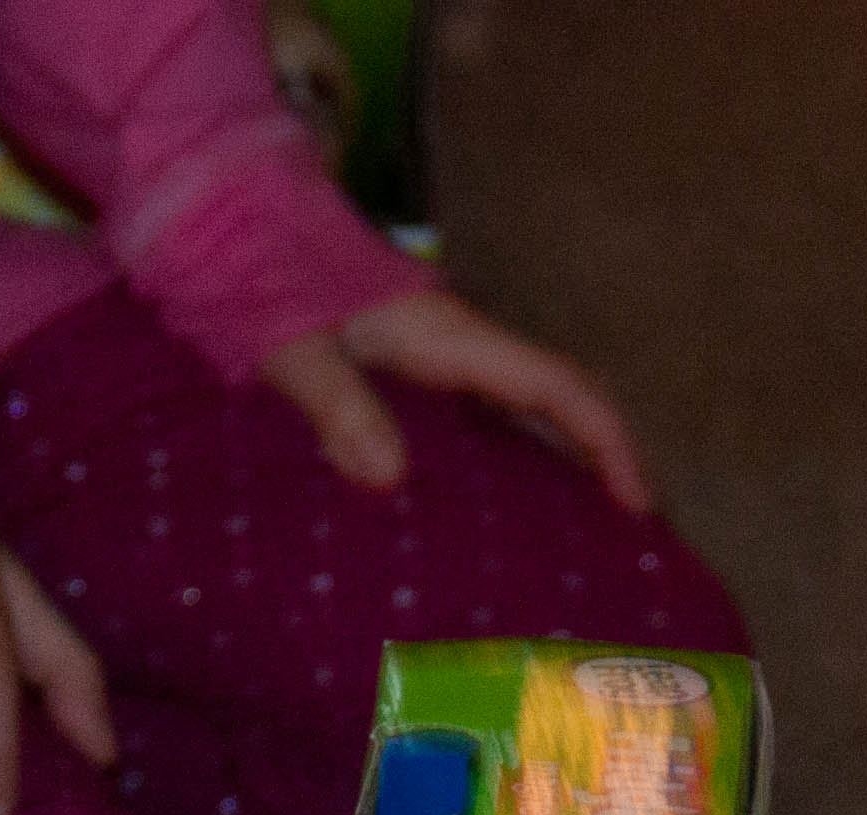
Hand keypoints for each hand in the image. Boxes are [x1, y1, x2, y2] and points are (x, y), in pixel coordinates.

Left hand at [258, 289, 653, 514]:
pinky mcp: (410, 370)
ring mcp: (437, 356)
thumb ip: (335, 403)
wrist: (230, 223)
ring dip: (564, 463)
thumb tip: (388, 479)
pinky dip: (512, 460)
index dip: (604, 441)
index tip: (637, 501)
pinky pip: (483, 418)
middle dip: (604, 459)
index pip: (553, 386)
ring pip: (525, 410)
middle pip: (558, 399)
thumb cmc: (258, 273)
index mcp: (444, 336)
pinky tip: (505, 511)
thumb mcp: (292, 345)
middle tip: (634, 538)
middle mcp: (456, 344)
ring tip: (587, 537)